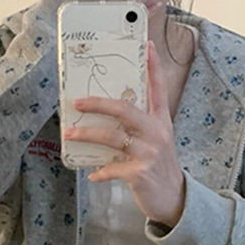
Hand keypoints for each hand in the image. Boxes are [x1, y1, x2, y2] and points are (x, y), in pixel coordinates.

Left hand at [63, 41, 185, 226]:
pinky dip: (100, 171)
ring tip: (70, 133)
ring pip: (113, 136)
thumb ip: (138, 127)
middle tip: (78, 102)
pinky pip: (112, 167)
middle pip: (126, 109)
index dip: (153, 66)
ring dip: (87, 134)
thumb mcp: (156, 142)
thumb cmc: (159, 167)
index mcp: (161, 122)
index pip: (158, 88)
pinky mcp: (140, 173)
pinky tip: (93, 174)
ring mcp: (149, 153)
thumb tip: (106, 117)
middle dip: (98, 104)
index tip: (147, 45)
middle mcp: (157, 133)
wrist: (174, 199)